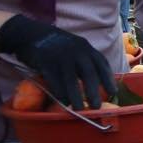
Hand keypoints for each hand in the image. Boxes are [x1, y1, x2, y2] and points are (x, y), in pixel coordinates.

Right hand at [0, 14, 115, 109]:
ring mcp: (61, 56)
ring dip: (76, 96)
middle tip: (97, 106)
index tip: (113, 91)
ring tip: (80, 109)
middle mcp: (76, 51)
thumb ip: (84, 60)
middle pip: (89, 73)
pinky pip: (55, 80)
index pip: (101, 63)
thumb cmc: (55, 45)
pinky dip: (60, 92)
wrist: (29, 33)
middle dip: (94, 91)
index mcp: (85, 47)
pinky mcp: (45, 62)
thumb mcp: (74, 47)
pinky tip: (63, 102)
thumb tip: (95, 82)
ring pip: (71, 79)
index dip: (107, 78)